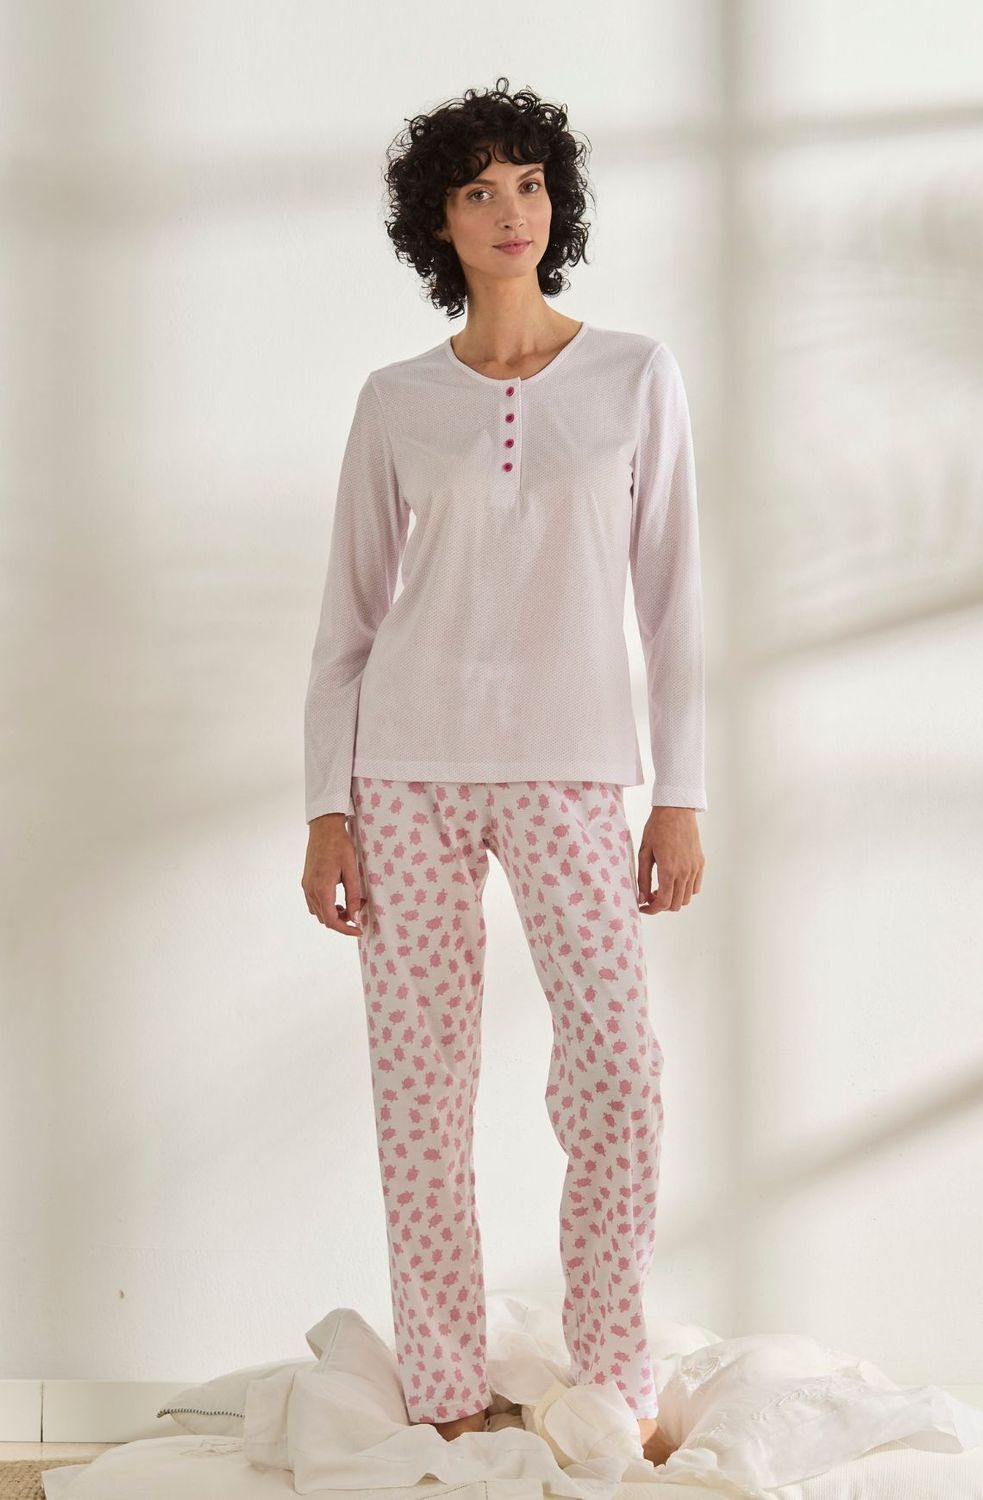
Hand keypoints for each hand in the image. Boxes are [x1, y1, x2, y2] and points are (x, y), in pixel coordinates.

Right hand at [302, 814, 363, 936]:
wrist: (324, 828)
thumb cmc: (340, 846)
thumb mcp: (351, 871)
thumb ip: (353, 896)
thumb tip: (356, 916)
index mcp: (322, 889)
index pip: (332, 920)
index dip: (346, 929)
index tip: (359, 929)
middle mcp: (310, 890)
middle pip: (324, 919)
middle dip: (342, 921)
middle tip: (359, 911)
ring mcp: (306, 886)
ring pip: (318, 912)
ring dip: (333, 914)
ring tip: (350, 905)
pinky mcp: (306, 881)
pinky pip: (314, 902)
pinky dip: (326, 906)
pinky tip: (338, 899)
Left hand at [638, 806, 703, 913]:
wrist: (676, 810)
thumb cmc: (657, 828)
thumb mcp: (644, 852)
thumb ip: (643, 878)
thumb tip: (642, 898)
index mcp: (669, 870)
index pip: (663, 903)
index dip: (652, 910)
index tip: (643, 907)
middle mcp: (685, 872)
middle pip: (675, 904)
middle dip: (661, 905)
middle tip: (650, 895)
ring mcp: (695, 868)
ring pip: (687, 898)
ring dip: (673, 898)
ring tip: (661, 887)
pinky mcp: (700, 863)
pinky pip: (695, 887)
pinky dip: (685, 890)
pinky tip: (674, 881)